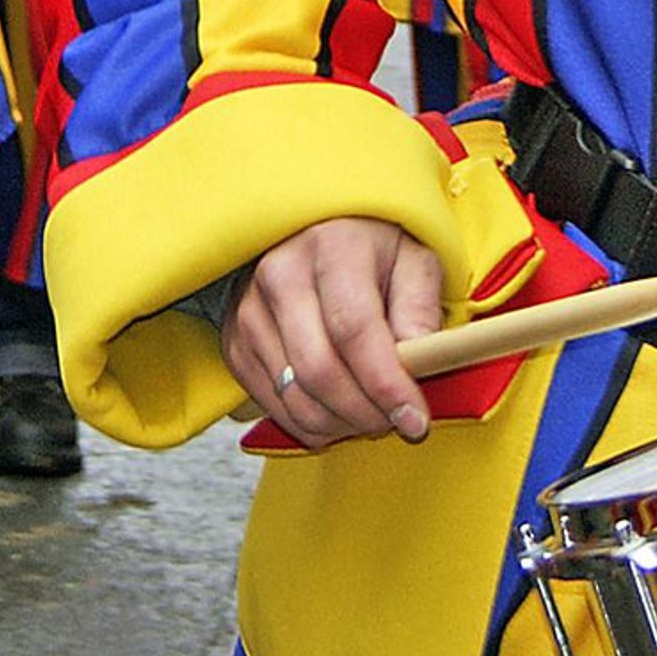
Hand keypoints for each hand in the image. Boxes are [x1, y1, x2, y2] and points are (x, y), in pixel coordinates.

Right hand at [222, 216, 442, 449]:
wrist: (313, 229)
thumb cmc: (370, 246)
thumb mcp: (412, 258)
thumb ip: (420, 310)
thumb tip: (420, 366)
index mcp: (331, 245)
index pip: (353, 328)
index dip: (386, 384)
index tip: (416, 419)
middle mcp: (280, 273)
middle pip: (320, 371)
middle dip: (366, 415)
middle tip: (397, 422)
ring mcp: (250, 308)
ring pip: (295, 398)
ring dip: (341, 425)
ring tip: (371, 414)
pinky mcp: (236, 340)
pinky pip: (273, 405)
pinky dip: (312, 424)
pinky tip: (339, 408)